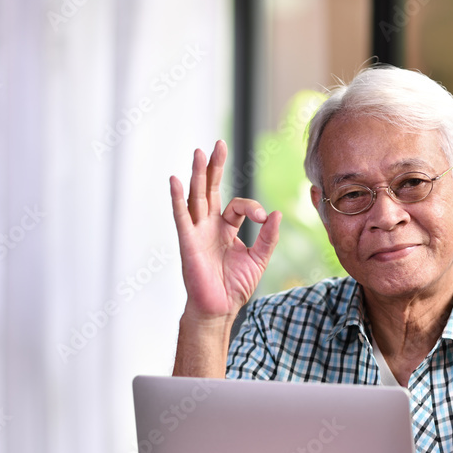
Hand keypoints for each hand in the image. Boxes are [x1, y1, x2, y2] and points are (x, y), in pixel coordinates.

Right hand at [170, 140, 280, 321]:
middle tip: (219, 144)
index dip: (252, 208)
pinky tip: (175, 181)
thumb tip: (277, 214)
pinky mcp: (187, 242)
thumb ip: (268, 237)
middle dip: (215, 167)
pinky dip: (177, 198)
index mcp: (225, 229)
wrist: (219, 309)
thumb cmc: (235, 287)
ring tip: (199, 152)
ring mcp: (196, 232)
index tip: (264, 219)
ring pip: (197, 197)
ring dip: (198, 175)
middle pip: (211, 190)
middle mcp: (208, 226)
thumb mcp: (258, 259)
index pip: (237, 206)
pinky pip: (181, 216)